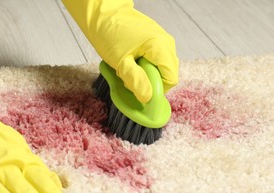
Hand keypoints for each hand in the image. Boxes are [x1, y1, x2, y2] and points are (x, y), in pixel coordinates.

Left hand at [63, 0, 178, 102]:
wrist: (102, 14)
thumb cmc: (109, 34)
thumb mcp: (120, 62)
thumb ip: (136, 81)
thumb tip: (147, 98)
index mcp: (161, 47)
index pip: (171, 79)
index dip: (157, 89)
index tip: (140, 89)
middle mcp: (166, 43)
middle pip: (168, 74)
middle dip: (150, 82)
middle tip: (130, 78)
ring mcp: (162, 41)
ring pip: (161, 68)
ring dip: (146, 74)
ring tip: (128, 68)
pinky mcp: (155, 41)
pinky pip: (155, 60)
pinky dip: (144, 66)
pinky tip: (130, 62)